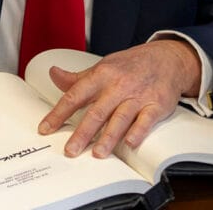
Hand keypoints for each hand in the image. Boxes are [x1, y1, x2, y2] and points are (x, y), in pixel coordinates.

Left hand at [37, 40, 200, 157]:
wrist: (166, 58)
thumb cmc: (130, 65)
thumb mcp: (102, 67)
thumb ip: (77, 78)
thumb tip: (53, 74)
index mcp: (101, 75)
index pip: (75, 95)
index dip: (58, 113)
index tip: (46, 128)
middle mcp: (118, 85)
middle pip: (97, 111)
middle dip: (82, 132)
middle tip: (70, 150)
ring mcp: (138, 95)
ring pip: (120, 118)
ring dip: (109, 137)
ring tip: (97, 153)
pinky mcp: (156, 104)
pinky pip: (146, 119)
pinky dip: (138, 131)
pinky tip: (130, 143)